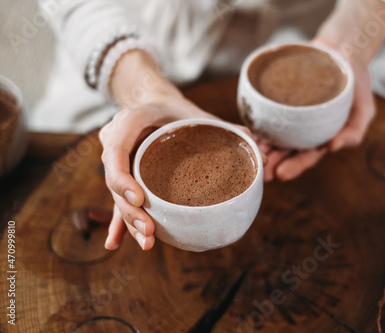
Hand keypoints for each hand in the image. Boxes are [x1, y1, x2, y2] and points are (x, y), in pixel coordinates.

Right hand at [100, 96, 216, 250]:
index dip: (123, 179)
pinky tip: (114, 244)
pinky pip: (119, 201)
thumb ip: (219, 124)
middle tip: (149, 231)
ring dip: (129, 223)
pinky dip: (120, 223)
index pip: (116, 153)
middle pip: (115, 182)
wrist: (154, 104)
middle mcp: (116, 144)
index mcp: (128, 123)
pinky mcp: (123, 177)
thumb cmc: (173, 108)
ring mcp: (117, 163)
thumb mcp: (192, 111)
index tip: (140, 199)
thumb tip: (250, 139)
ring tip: (147, 242)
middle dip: (130, 211)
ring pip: (117, 196)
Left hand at [264, 0, 384, 181]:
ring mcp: (287, 115)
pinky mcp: (276, 99)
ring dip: (259, 145)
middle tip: (259, 174)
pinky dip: (254, 122)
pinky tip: (245, 129)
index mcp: (320, 139)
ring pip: (270, 134)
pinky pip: (264, 113)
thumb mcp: (364, 109)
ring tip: (249, 153)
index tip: (281, 174)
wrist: (342, 50)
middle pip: (284, 150)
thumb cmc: (355, 84)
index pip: (306, 157)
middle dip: (271, 163)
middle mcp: (301, 131)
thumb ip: (354, 131)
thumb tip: (333, 148)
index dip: (294, 167)